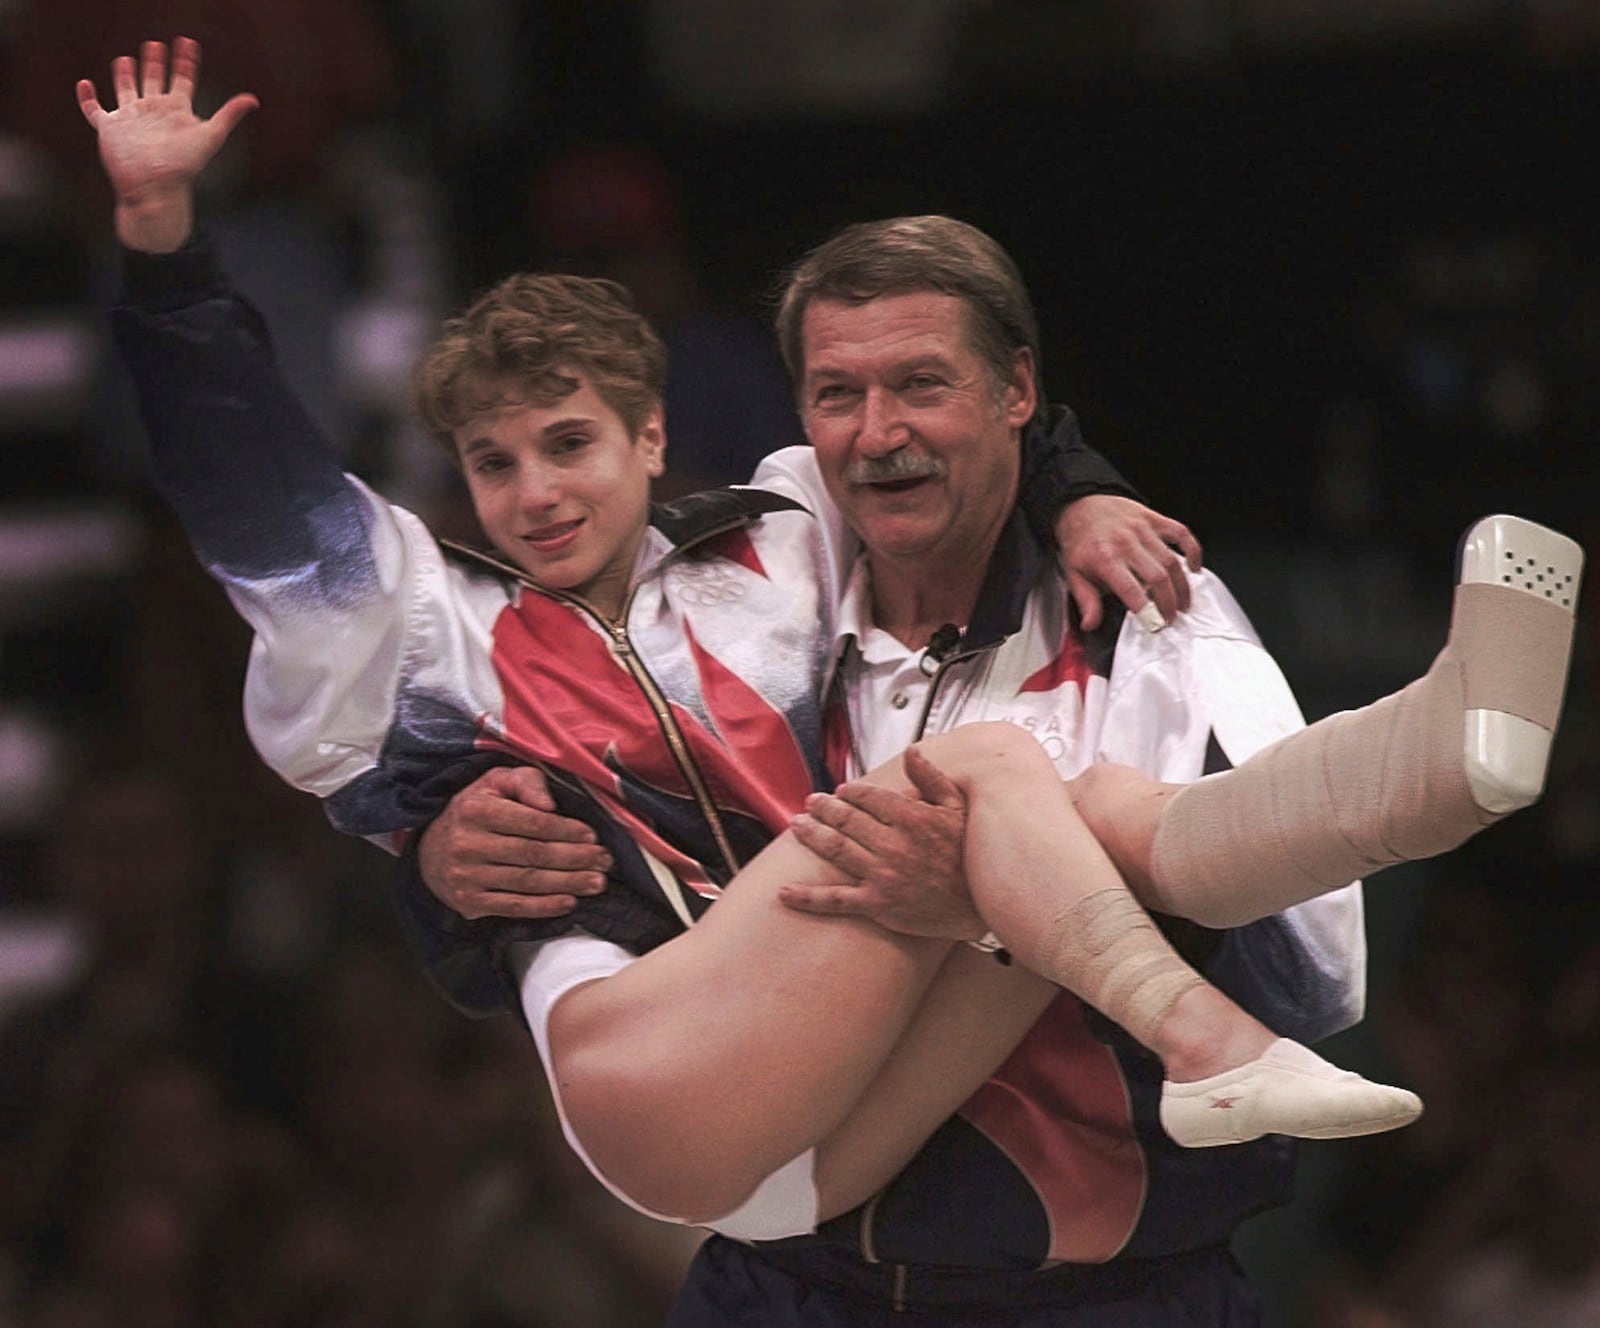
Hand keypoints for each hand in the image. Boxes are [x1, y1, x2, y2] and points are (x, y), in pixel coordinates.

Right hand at [76, 36, 257, 251]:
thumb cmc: (183, 166)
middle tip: (156, 44)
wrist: (156, 189)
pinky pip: (94, 110)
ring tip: (126, 59)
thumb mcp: (209, 136)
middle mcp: (154, 112)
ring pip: (126, 90)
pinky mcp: (110, 129)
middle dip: (155, 63)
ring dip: (125, 75)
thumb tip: (253, 99)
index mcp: (176, 110)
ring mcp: (131, 119)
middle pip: (154, 80)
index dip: (185, 61)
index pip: (182, 79)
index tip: (188, 43)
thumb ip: (229, 116)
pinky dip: (87, 99)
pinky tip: (85, 84)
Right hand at [417, 766, 612, 920]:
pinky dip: (545, 907)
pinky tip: (569, 902)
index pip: (531, 823)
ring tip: (597, 882)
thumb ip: (527, 782)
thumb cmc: (474, 808)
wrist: (428, 848)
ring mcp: (467, 876)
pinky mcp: (469, 902)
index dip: (566, 830)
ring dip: (568, 883)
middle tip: (605, 861)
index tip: (592, 836)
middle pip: (533, 854)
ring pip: (528, 882)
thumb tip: (551, 804)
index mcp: (476, 809)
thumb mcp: (495, 782)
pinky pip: (514, 906)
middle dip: (575, 859)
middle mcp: (468, 844)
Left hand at [779, 746, 982, 939]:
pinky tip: (784, 893)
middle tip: (811, 802)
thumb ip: (932, 779)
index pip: (868, 797)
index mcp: (911, 818)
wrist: (978, 905)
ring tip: (797, 825)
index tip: (842, 791)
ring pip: (835, 848)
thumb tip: (911, 751)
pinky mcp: (876, 903)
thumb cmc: (968, 855)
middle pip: (846, 819)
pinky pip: (835, 899)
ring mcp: (882, 875)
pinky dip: (806, 897)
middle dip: (824, 808)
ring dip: (811, 835)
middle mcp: (893, 844)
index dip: (850, 792)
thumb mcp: (958, 809)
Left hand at [1054, 495, 1202, 631]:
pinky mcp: (1154, 519)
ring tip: (1182, 604)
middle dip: (1168, 603)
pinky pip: (1181, 533)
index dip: (1146, 610)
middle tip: (1170, 618)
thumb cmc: (1080, 541)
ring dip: (1182, 586)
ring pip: (1172, 560)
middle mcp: (1126, 543)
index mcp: (1105, 558)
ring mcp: (1143, 529)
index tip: (1155, 625)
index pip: (1131, 590)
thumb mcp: (1074, 574)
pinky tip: (1195, 568)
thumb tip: (1091, 624)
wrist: (1080, 506)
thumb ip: (1086, 601)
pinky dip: (1193, 551)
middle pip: (1158, 577)